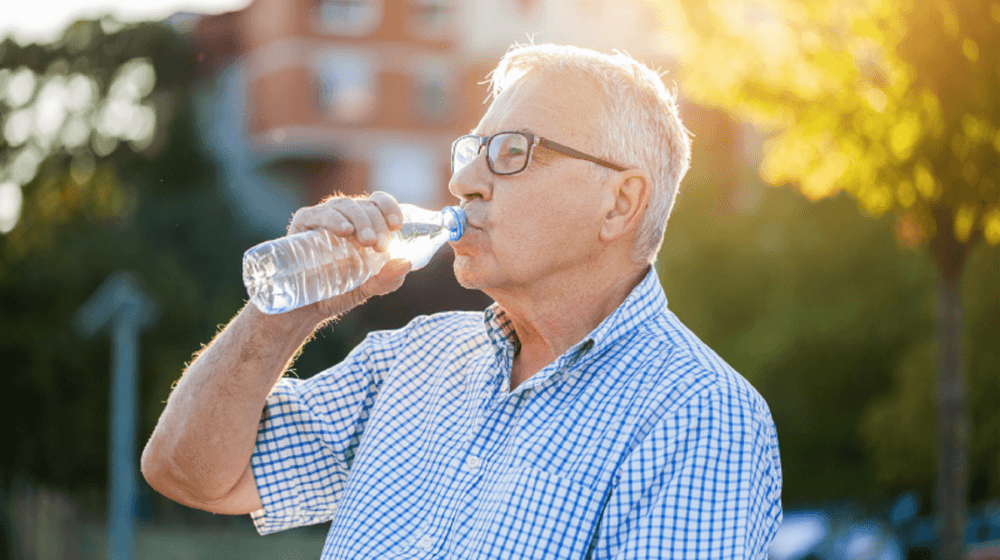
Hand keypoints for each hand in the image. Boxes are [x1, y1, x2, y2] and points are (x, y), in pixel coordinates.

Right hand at [285, 191, 410, 319]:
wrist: (305, 309)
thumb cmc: (338, 292)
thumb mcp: (369, 287)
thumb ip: (389, 278)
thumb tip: (407, 262)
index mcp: (363, 223)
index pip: (378, 202)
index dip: (390, 208)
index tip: (397, 226)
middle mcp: (344, 216)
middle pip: (365, 205)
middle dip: (377, 223)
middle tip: (380, 246)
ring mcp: (323, 218)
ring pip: (345, 205)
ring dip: (360, 220)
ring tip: (367, 241)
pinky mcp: (302, 225)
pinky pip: (317, 214)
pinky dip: (333, 219)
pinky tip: (345, 229)